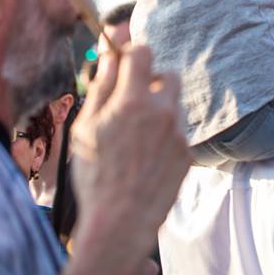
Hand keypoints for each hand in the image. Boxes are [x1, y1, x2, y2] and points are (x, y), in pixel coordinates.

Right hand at [67, 45, 190, 274]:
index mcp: (133, 101)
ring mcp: (178, 132)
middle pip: (168, 74)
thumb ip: (102, 86)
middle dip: (153, 81)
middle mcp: (161, 111)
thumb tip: (110, 55)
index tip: (126, 63)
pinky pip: (179, 130)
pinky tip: (148, 155)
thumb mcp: (86, 127)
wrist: (120, 222)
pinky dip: (166, 134)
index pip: (143, 52)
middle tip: (134, 100)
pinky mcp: (187, 152)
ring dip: (160, 108)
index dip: (132, 53)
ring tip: (138, 136)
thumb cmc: (95, 175)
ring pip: (174, 103)